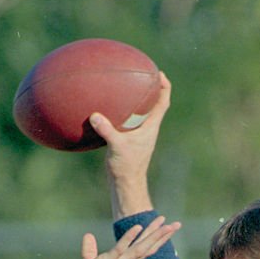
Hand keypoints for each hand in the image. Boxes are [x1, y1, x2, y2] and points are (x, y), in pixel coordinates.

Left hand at [69, 215, 180, 258]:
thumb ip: (90, 250)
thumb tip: (88, 235)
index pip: (142, 250)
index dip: (154, 239)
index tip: (165, 228)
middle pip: (146, 247)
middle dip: (161, 235)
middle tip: (176, 224)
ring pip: (139, 248)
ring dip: (153, 235)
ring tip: (165, 223)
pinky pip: (119, 249)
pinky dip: (128, 238)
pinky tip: (137, 227)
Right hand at [89, 72, 171, 190]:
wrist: (126, 185)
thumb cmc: (126, 167)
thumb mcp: (116, 147)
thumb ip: (107, 130)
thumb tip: (95, 116)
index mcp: (150, 127)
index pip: (163, 102)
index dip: (164, 86)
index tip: (159, 73)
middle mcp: (147, 129)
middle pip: (154, 103)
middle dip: (151, 88)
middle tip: (143, 74)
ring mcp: (139, 135)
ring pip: (141, 112)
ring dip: (138, 100)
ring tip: (126, 87)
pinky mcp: (129, 141)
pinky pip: (128, 121)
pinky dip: (122, 113)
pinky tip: (109, 109)